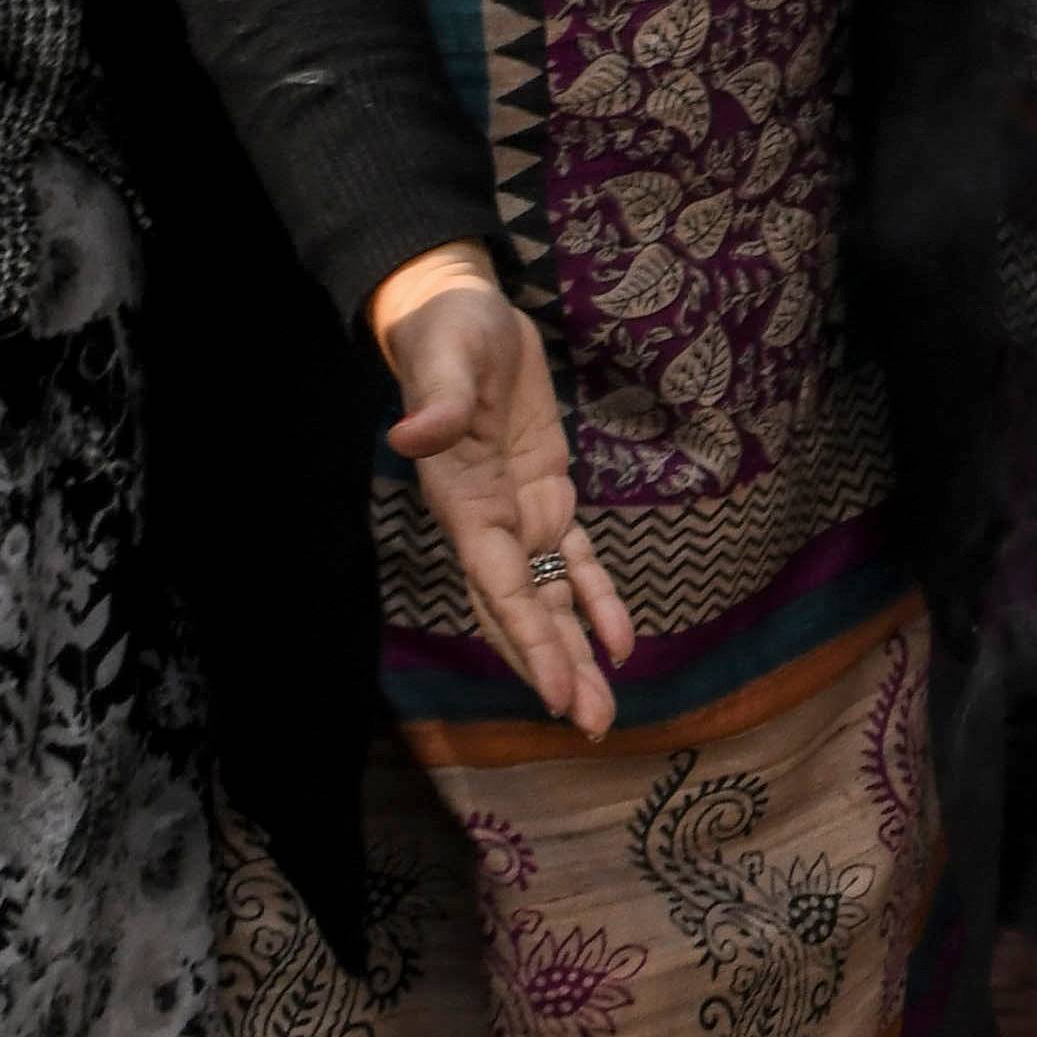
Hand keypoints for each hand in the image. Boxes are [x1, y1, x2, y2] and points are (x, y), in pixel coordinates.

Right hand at [381, 269, 631, 731]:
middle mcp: (489, 522)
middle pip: (523, 611)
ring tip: (604, 710)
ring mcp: (519, 512)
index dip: (527, 639)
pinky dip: (597, 598)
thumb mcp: (446, 357)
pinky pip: (574, 559)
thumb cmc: (446, 332)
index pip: (498, 586)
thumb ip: (439, 401)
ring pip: (550, 598)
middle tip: (591, 727)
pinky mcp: (546, 491)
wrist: (460, 310)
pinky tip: (621, 643)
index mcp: (463, 503)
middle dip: (555, 668)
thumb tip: (414, 434)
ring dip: (576, 652)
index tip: (551, 693)